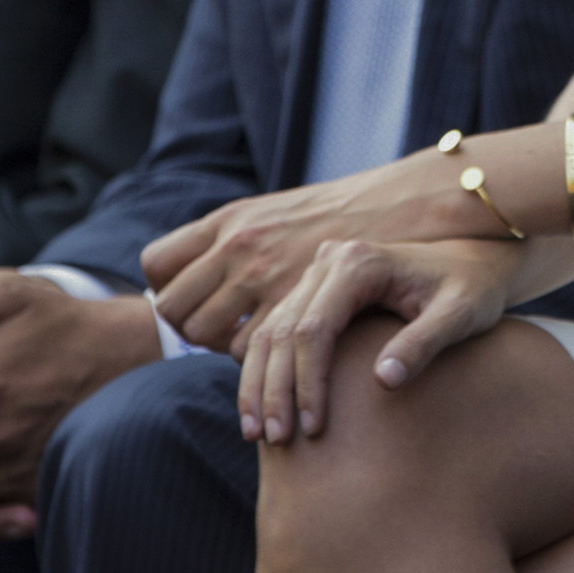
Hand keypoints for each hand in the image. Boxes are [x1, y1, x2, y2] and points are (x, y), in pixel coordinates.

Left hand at [141, 157, 442, 350]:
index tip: (187, 309)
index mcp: (232, 219)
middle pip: (176, 308)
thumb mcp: (282, 212)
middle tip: (219, 347)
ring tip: (243, 368)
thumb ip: (241, 242)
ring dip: (214, 356)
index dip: (165, 292)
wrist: (414, 204)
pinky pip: (254, 349)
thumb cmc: (350, 211)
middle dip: (190, 337)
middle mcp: (242, 244)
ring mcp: (269, 274)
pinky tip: (280, 367)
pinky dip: (260, 366)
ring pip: (207, 336)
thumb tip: (201, 280)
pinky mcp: (301, 303)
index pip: (158, 262)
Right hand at [236, 236, 527, 443]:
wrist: (474, 263)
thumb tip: (384, 381)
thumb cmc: (472, 290)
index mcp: (360, 262)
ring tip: (257, 434)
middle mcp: (330, 261)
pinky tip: (263, 410)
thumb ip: (423, 343)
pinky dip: (265, 371)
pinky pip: (277, 332)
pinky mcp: (317, 292)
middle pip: (283, 331)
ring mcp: (319, 274)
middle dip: (274, 389)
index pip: (315, 328)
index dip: (308, 382)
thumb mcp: (460, 315)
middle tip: (274, 440)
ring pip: (269, 332)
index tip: (313, 428)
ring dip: (259, 384)